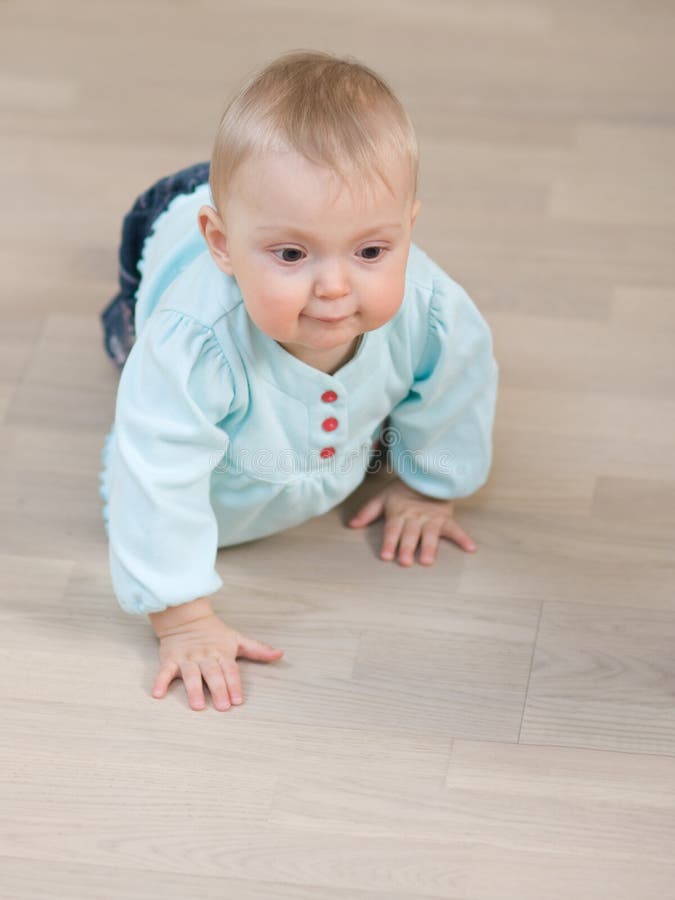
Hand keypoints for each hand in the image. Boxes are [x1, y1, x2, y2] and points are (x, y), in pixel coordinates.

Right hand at [150, 606, 283, 711]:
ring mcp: (187, 658)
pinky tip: (158, 695)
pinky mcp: (170, 659)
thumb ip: (257, 650)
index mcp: (222, 653)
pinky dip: (160, 682)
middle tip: (223, 706)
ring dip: (193, 690)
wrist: (186, 617)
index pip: (230, 670)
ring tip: (198, 706)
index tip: (238, 700)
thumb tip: (280, 654)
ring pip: (191, 674)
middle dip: (218, 689)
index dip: (234, 684)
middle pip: (213, 673)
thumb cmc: (214, 633)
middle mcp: (205, 656)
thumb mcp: (237, 639)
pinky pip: (164, 671)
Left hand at [348, 477, 476, 565]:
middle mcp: (415, 518)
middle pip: (410, 534)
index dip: (389, 542)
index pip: (393, 529)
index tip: (386, 556)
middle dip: (407, 547)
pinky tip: (470, 549)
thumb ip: (368, 512)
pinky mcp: (446, 518)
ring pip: (430, 534)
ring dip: (429, 547)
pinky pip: (455, 529)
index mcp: (399, 514)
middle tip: (405, 562)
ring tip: (428, 561)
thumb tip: (351, 525)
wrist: (426, 473)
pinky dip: (463, 538)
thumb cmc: (402, 490)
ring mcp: (432, 519)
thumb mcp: (382, 497)